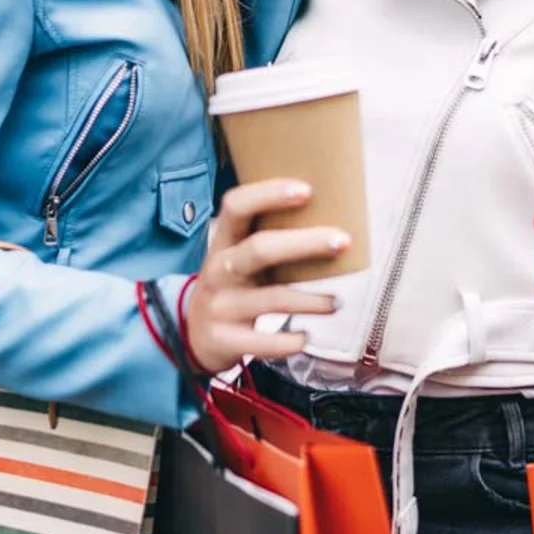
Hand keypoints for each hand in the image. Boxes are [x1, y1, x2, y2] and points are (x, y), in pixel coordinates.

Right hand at [182, 179, 347, 372]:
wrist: (191, 334)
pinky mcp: (224, 340)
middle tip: (342, 241)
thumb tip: (330, 216)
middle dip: (305, 243)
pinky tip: (305, 337)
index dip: (268, 195)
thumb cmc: (232, 286)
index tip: (306, 190)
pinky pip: (262, 343)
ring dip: (310, 300)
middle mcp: (218, 270)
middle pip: (259, 249)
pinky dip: (289, 342)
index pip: (236, 206)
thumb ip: (268, 239)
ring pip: (271, 298)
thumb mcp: (238, 258)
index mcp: (223, 242)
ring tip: (336, 302)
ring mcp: (220, 306)